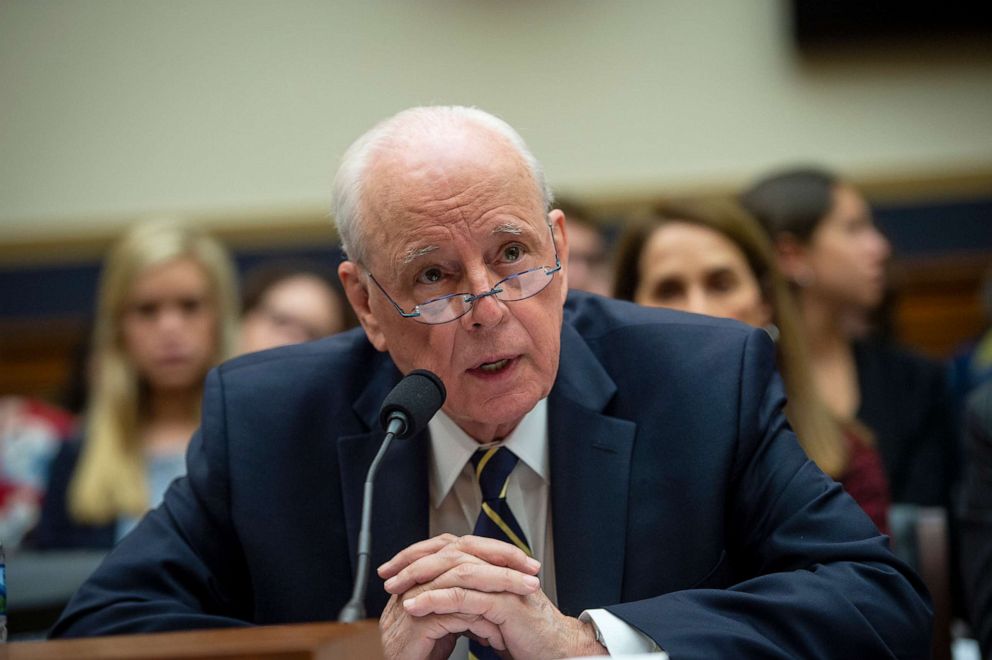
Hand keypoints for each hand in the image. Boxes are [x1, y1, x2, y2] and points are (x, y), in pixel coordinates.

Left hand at [381, 535, 605, 658]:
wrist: (557, 651)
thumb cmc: (525, 635)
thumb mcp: (487, 612)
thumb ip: (466, 599)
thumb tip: (436, 595)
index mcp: (494, 566)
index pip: (451, 545)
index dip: (420, 552)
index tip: (394, 566)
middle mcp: (498, 568)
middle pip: (450, 549)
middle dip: (414, 560)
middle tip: (388, 574)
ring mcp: (503, 584)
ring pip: (455, 568)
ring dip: (420, 578)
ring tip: (397, 589)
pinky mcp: (505, 604)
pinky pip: (464, 596)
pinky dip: (436, 599)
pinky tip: (416, 605)